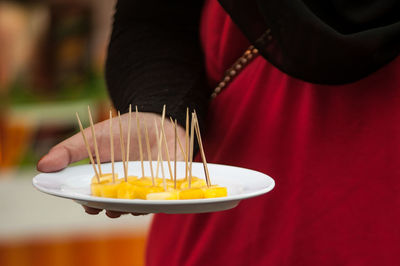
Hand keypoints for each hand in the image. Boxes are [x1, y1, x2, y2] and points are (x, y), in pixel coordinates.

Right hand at [37, 112, 185, 217]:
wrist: (159, 119)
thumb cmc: (125, 130)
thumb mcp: (95, 137)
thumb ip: (71, 151)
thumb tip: (41, 166)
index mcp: (105, 181)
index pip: (94, 200)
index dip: (90, 205)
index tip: (89, 204)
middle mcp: (125, 189)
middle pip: (116, 208)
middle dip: (112, 210)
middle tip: (110, 205)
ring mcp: (146, 189)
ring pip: (138, 208)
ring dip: (134, 208)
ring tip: (131, 202)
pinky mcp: (167, 187)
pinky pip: (162, 200)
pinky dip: (158, 201)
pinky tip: (155, 197)